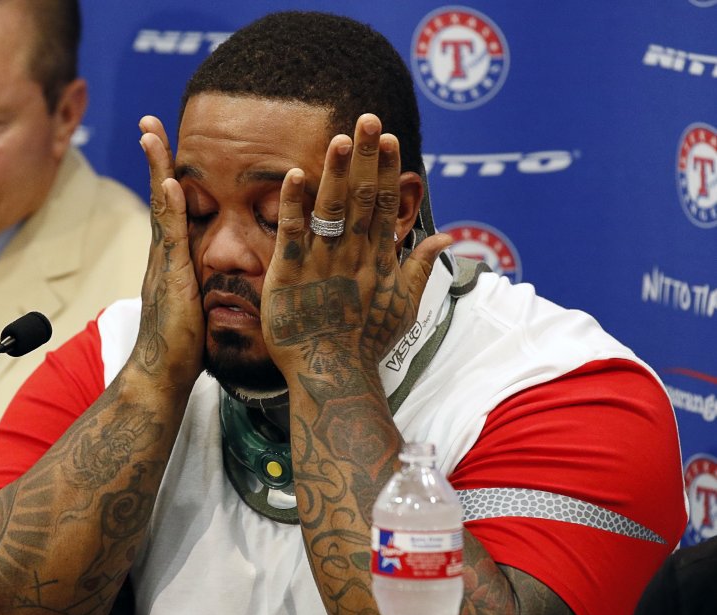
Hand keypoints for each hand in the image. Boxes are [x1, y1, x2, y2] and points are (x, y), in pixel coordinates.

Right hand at [135, 116, 203, 390]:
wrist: (160, 377)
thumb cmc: (182, 348)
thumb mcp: (198, 306)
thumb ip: (204, 284)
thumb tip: (222, 273)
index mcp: (173, 259)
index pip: (171, 207)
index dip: (168, 175)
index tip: (165, 144)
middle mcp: (164, 255)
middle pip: (160, 197)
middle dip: (156, 159)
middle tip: (150, 122)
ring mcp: (163, 265)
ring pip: (161, 208)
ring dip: (157, 170)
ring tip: (152, 135)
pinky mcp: (170, 280)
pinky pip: (170, 237)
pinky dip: (168, 209)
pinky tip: (171, 183)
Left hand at [261, 113, 450, 385]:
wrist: (333, 375)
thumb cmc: (366, 344)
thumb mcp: (403, 307)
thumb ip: (421, 268)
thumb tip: (445, 235)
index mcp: (378, 259)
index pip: (384, 205)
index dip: (385, 170)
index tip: (388, 138)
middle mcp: (353, 255)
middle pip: (360, 198)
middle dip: (364, 157)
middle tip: (367, 118)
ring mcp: (321, 263)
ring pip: (329, 209)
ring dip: (334, 171)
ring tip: (339, 137)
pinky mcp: (288, 274)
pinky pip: (292, 233)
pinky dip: (294, 205)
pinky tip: (294, 175)